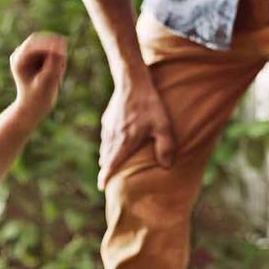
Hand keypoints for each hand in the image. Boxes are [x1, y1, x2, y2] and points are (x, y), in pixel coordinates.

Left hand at [11, 32, 67, 123]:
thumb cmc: (38, 99)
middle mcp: (21, 53)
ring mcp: (30, 54)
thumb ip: (54, 64)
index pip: (34, 42)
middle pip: (44, 41)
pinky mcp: (39, 56)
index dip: (50, 44)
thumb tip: (60, 45)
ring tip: (57, 79)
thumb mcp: (47, 83)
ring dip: (59, 60)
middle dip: (56, 52)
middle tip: (63, 66)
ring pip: (52, 47)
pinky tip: (56, 77)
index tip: (64, 53)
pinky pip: (56, 53)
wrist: (33, 108)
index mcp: (18, 59)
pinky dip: (60, 63)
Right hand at [98, 74, 174, 189]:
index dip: (105, 177)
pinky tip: (114, 143)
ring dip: (107, 157)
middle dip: (107, 169)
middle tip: (109, 177)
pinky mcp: (107, 120)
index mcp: (124, 143)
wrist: (132, 82)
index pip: (111, 165)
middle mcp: (113, 138)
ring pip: (105, 148)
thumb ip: (166, 147)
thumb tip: (167, 166)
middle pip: (106, 159)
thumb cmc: (149, 104)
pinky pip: (105, 137)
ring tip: (111, 163)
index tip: (102, 187)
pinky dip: (108, 145)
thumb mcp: (163, 125)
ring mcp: (108, 128)